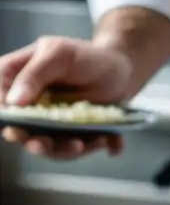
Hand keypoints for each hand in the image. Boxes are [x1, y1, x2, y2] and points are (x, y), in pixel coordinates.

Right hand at [0, 36, 133, 159]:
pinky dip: (92, 146)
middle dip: (36, 143)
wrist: (121, 70)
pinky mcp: (70, 133)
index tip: (19, 128)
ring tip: (88, 142)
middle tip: (48, 144)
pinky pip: (75, 149)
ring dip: (66, 149)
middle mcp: (28, 105)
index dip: (6, 117)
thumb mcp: (59, 55)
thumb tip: (12, 101)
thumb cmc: (87, 56)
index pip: (0, 103)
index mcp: (14, 79)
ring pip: (48, 146)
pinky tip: (107, 141)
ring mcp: (49, 122)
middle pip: (21, 131)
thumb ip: (34, 74)